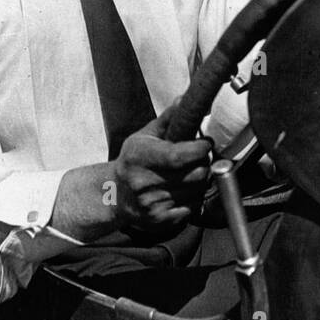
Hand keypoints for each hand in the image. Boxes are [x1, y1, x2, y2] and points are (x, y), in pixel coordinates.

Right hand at [112, 103, 212, 231]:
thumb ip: (168, 119)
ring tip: (188, 174)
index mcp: (140, 157)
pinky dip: (193, 198)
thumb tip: (185, 99)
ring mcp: (152, 203)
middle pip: (196, 174)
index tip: (206, 143)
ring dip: (199, 181)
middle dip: (203, 164)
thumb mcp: (144, 137)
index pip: (180, 156)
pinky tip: (182, 191)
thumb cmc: (133, 161)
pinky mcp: (159, 220)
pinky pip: (192, 207)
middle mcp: (144, 182)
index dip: (200, 149)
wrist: (112, 194)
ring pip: (197, 191)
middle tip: (199, 159)